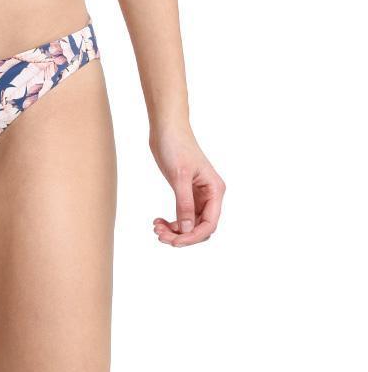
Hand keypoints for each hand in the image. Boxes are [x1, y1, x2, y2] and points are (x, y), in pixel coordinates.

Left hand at [150, 124, 224, 246]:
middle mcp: (210, 196)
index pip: (209, 224)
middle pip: (200, 228)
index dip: (193, 237)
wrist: (167, 130)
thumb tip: (187, 229)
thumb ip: (184, 204)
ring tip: (156, 228)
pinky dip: (171, 224)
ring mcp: (198, 197)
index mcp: (215, 191)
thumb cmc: (176, 147)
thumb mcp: (179, 177)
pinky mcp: (186, 195)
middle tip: (159, 235)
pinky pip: (182, 218)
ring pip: (190, 225)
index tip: (174, 241)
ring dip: (174, 231)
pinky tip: (157, 221)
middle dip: (181, 236)